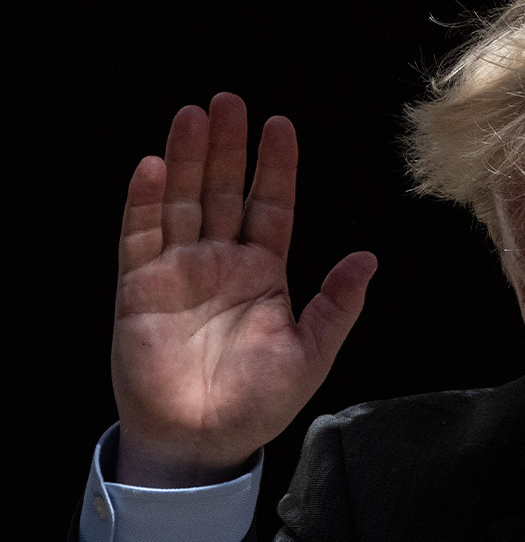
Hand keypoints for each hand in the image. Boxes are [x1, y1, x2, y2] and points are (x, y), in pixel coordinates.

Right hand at [111, 93, 375, 487]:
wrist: (204, 441)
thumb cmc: (259, 401)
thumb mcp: (312, 352)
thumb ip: (338, 305)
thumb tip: (369, 258)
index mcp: (264, 273)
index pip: (271, 205)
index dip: (274, 166)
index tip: (280, 126)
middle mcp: (221, 262)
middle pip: (224, 191)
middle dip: (227, 146)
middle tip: (229, 101)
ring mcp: (179, 271)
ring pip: (182, 202)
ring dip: (186, 159)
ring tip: (193, 116)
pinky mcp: (139, 288)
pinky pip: (141, 236)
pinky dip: (145, 202)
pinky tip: (153, 168)